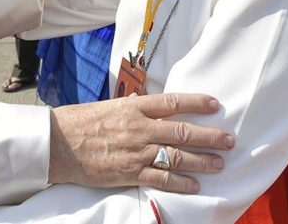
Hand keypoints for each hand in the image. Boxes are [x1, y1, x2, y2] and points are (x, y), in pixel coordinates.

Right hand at [49, 93, 234, 193]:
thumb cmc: (79, 122)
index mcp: (133, 107)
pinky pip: (162, 179)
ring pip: (177, 156)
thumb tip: (148, 105)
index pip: (173, 102)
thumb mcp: (108, 106)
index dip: (197, 102)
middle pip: (183, 131)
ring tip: (219, 163)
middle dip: (210, 136)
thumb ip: (131, 107)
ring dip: (202, 160)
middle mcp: (139, 128)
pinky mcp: (129, 173)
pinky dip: (181, 183)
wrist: (57, 144)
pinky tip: (195, 185)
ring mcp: (136, 152)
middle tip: (229, 140)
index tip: (216, 104)